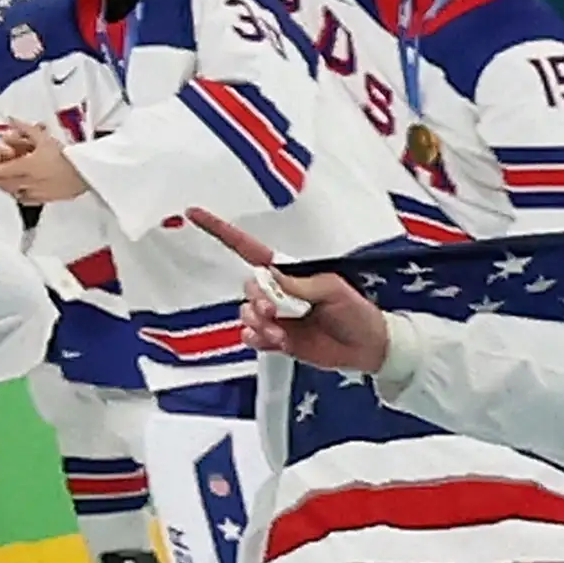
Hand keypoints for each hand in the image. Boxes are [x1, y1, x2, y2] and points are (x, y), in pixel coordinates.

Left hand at [0, 122, 88, 206]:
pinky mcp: (47, 199)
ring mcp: (36, 192)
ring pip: (13, 193)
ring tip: (2, 182)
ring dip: (4, 187)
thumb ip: (25, 129)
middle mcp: (27, 182)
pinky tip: (19, 191)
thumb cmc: (67, 155)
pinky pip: (27, 200)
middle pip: (3, 183)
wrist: (87, 173)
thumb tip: (11, 119)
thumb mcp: (45, 138)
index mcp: (25, 166)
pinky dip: (19, 195)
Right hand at [192, 210, 392, 372]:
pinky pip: (251, 336)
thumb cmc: (357, 312)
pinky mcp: (276, 339)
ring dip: (259, 323)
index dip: (222, 231)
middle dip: (256, 299)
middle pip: (248, 288)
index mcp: (289, 274)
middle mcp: (278, 293)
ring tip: (280, 332)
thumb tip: (270, 279)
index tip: (196, 215)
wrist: (367, 347)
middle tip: (272, 312)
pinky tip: (273, 340)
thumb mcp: (332, 289)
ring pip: (246, 313)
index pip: (248, 249)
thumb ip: (299, 284)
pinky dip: (257, 338)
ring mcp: (276, 317)